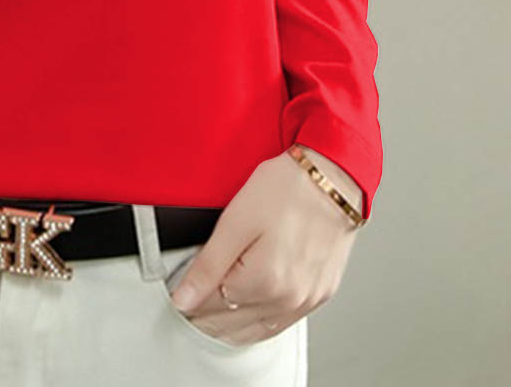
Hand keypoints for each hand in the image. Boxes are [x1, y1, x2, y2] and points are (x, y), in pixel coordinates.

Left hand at [168, 146, 362, 345]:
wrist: (333, 179)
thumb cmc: (287, 189)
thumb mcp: (236, 221)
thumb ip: (208, 266)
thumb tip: (184, 300)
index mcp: (264, 282)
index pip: (210, 309)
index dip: (189, 300)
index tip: (177, 293)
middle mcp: (288, 300)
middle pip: (233, 324)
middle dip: (206, 316)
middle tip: (189, 301)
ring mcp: (307, 300)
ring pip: (257, 331)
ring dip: (231, 326)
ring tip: (211, 312)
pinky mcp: (320, 294)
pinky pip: (282, 323)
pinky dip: (259, 323)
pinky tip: (248, 314)